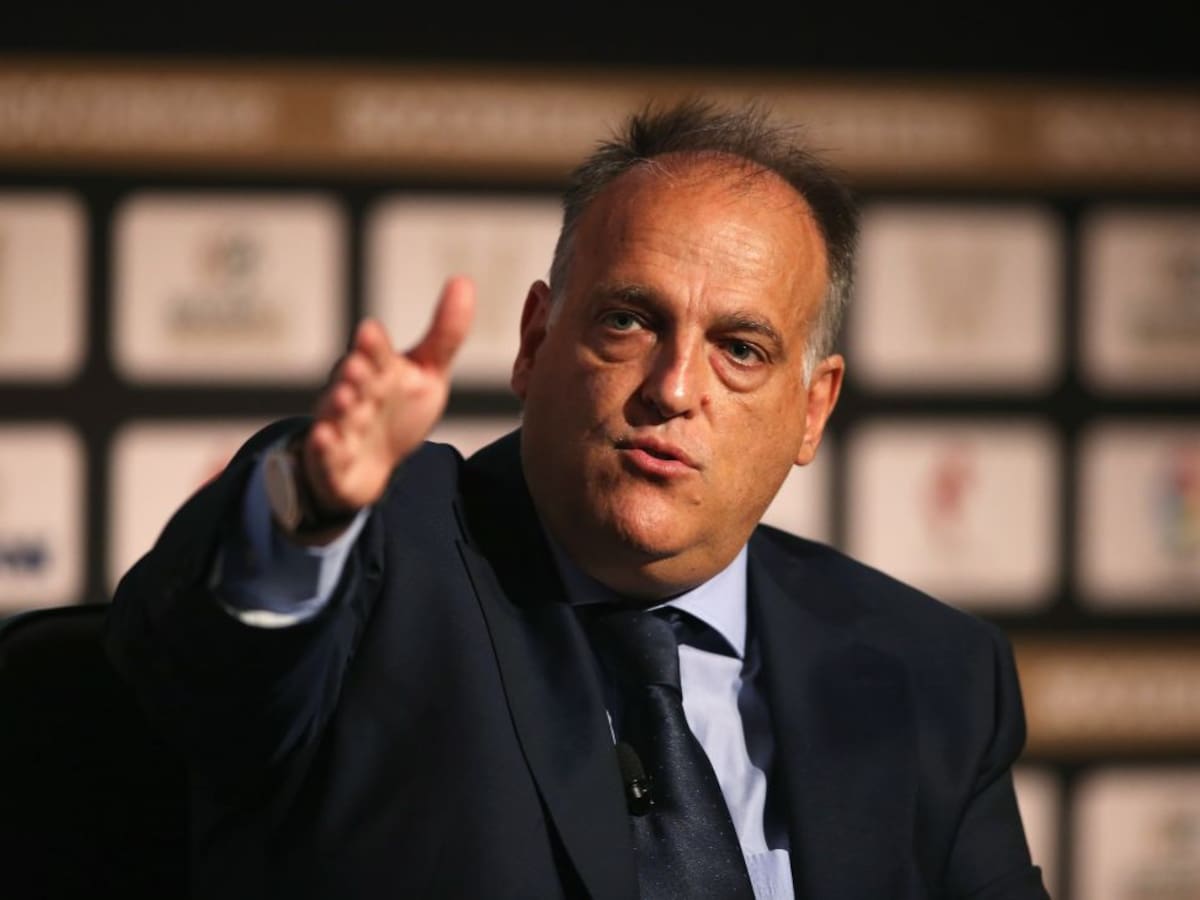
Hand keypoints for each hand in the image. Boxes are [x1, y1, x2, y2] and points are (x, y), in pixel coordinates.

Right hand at [303, 276, 474, 513]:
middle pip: (351, 379)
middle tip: (358, 367)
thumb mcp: (429, 372)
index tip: (370, 331)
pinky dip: (324, 447)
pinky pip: (325, 452)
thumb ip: (445, 332)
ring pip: (335, 413)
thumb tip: (463, 280)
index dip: (373, 345)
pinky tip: (325, 439)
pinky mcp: (331, 459)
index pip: (375, 352)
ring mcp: (339, 424)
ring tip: (346, 398)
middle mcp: (353, 391)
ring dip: (339, 406)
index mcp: (376, 368)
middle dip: (354, 373)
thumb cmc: (399, 409)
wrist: (375, 463)